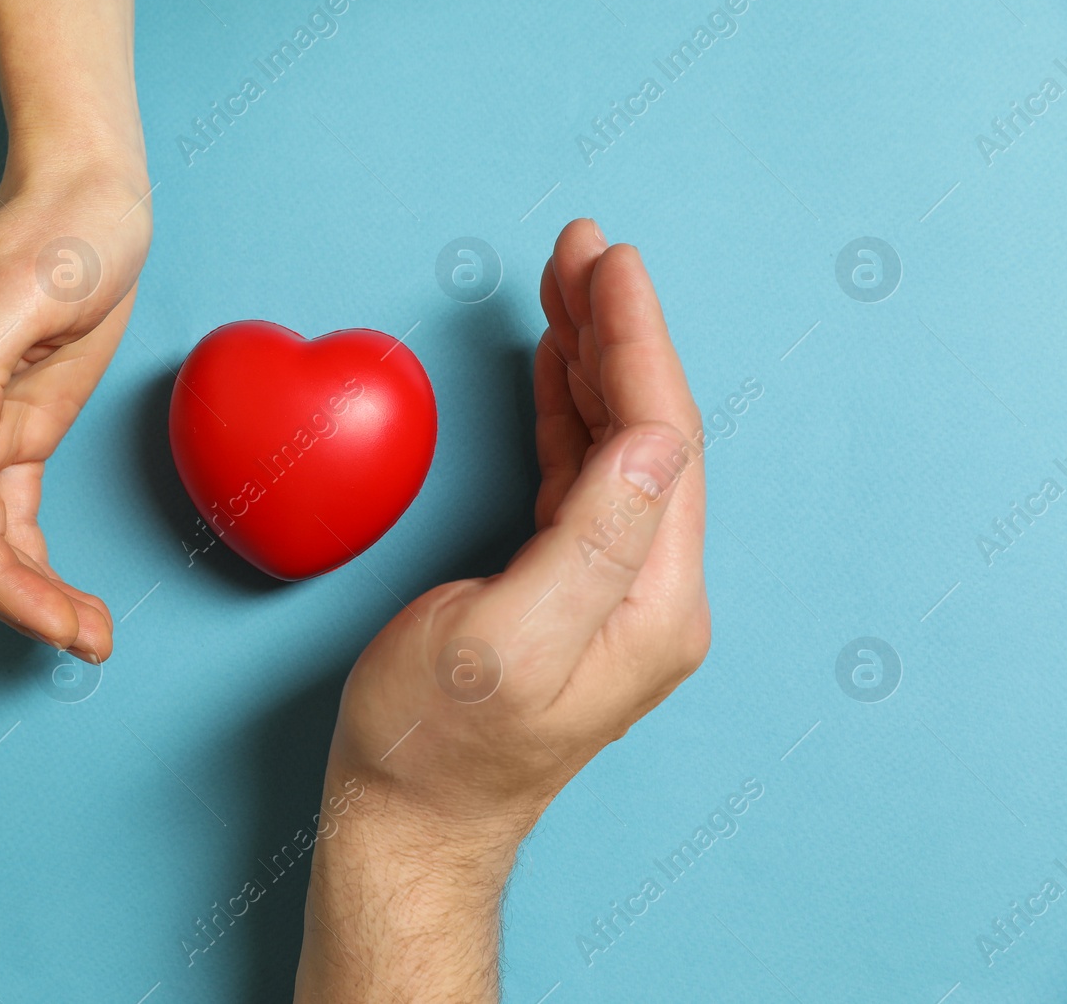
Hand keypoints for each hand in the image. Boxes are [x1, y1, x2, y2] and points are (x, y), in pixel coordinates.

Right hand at [0, 153, 150, 662]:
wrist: (89, 193)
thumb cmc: (59, 230)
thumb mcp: (20, 292)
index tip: (58, 623)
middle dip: (20, 603)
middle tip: (90, 641)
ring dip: (32, 596)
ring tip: (93, 634)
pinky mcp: (15, 432)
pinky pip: (12, 521)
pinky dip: (37, 566)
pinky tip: (73, 598)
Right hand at [295, 219, 708, 1001]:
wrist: (407, 819)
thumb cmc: (431, 743)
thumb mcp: (501, 643)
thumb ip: (588, 541)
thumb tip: (649, 439)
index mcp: (650, 603)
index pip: (659, 439)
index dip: (633, 342)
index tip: (605, 262)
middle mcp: (650, 593)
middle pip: (649, 428)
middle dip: (617, 330)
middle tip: (581, 248)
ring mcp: (615, 591)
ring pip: (618, 443)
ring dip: (594, 356)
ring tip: (567, 280)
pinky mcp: (570, 587)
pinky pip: (584, 474)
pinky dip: (570, 408)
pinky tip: (555, 366)